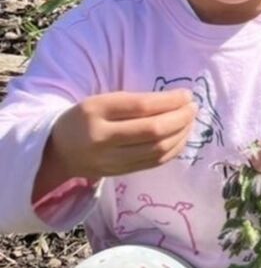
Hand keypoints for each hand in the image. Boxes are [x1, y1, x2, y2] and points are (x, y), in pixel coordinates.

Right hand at [42, 90, 197, 186]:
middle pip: (153, 130)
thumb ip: (135, 101)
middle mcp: (102, 138)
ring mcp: (110, 159)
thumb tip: (179, 100)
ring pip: (157, 149)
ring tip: (190, 121)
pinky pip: (154, 162)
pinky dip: (174, 149)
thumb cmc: (87, 118)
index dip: (170, 101)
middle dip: (181, 118)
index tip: (187, 94)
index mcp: (95, 111)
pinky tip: (181, 137)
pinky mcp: (119, 173)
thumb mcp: (103, 101)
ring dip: (181, 134)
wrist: (59, 151)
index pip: (141, 106)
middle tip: (193, 108)